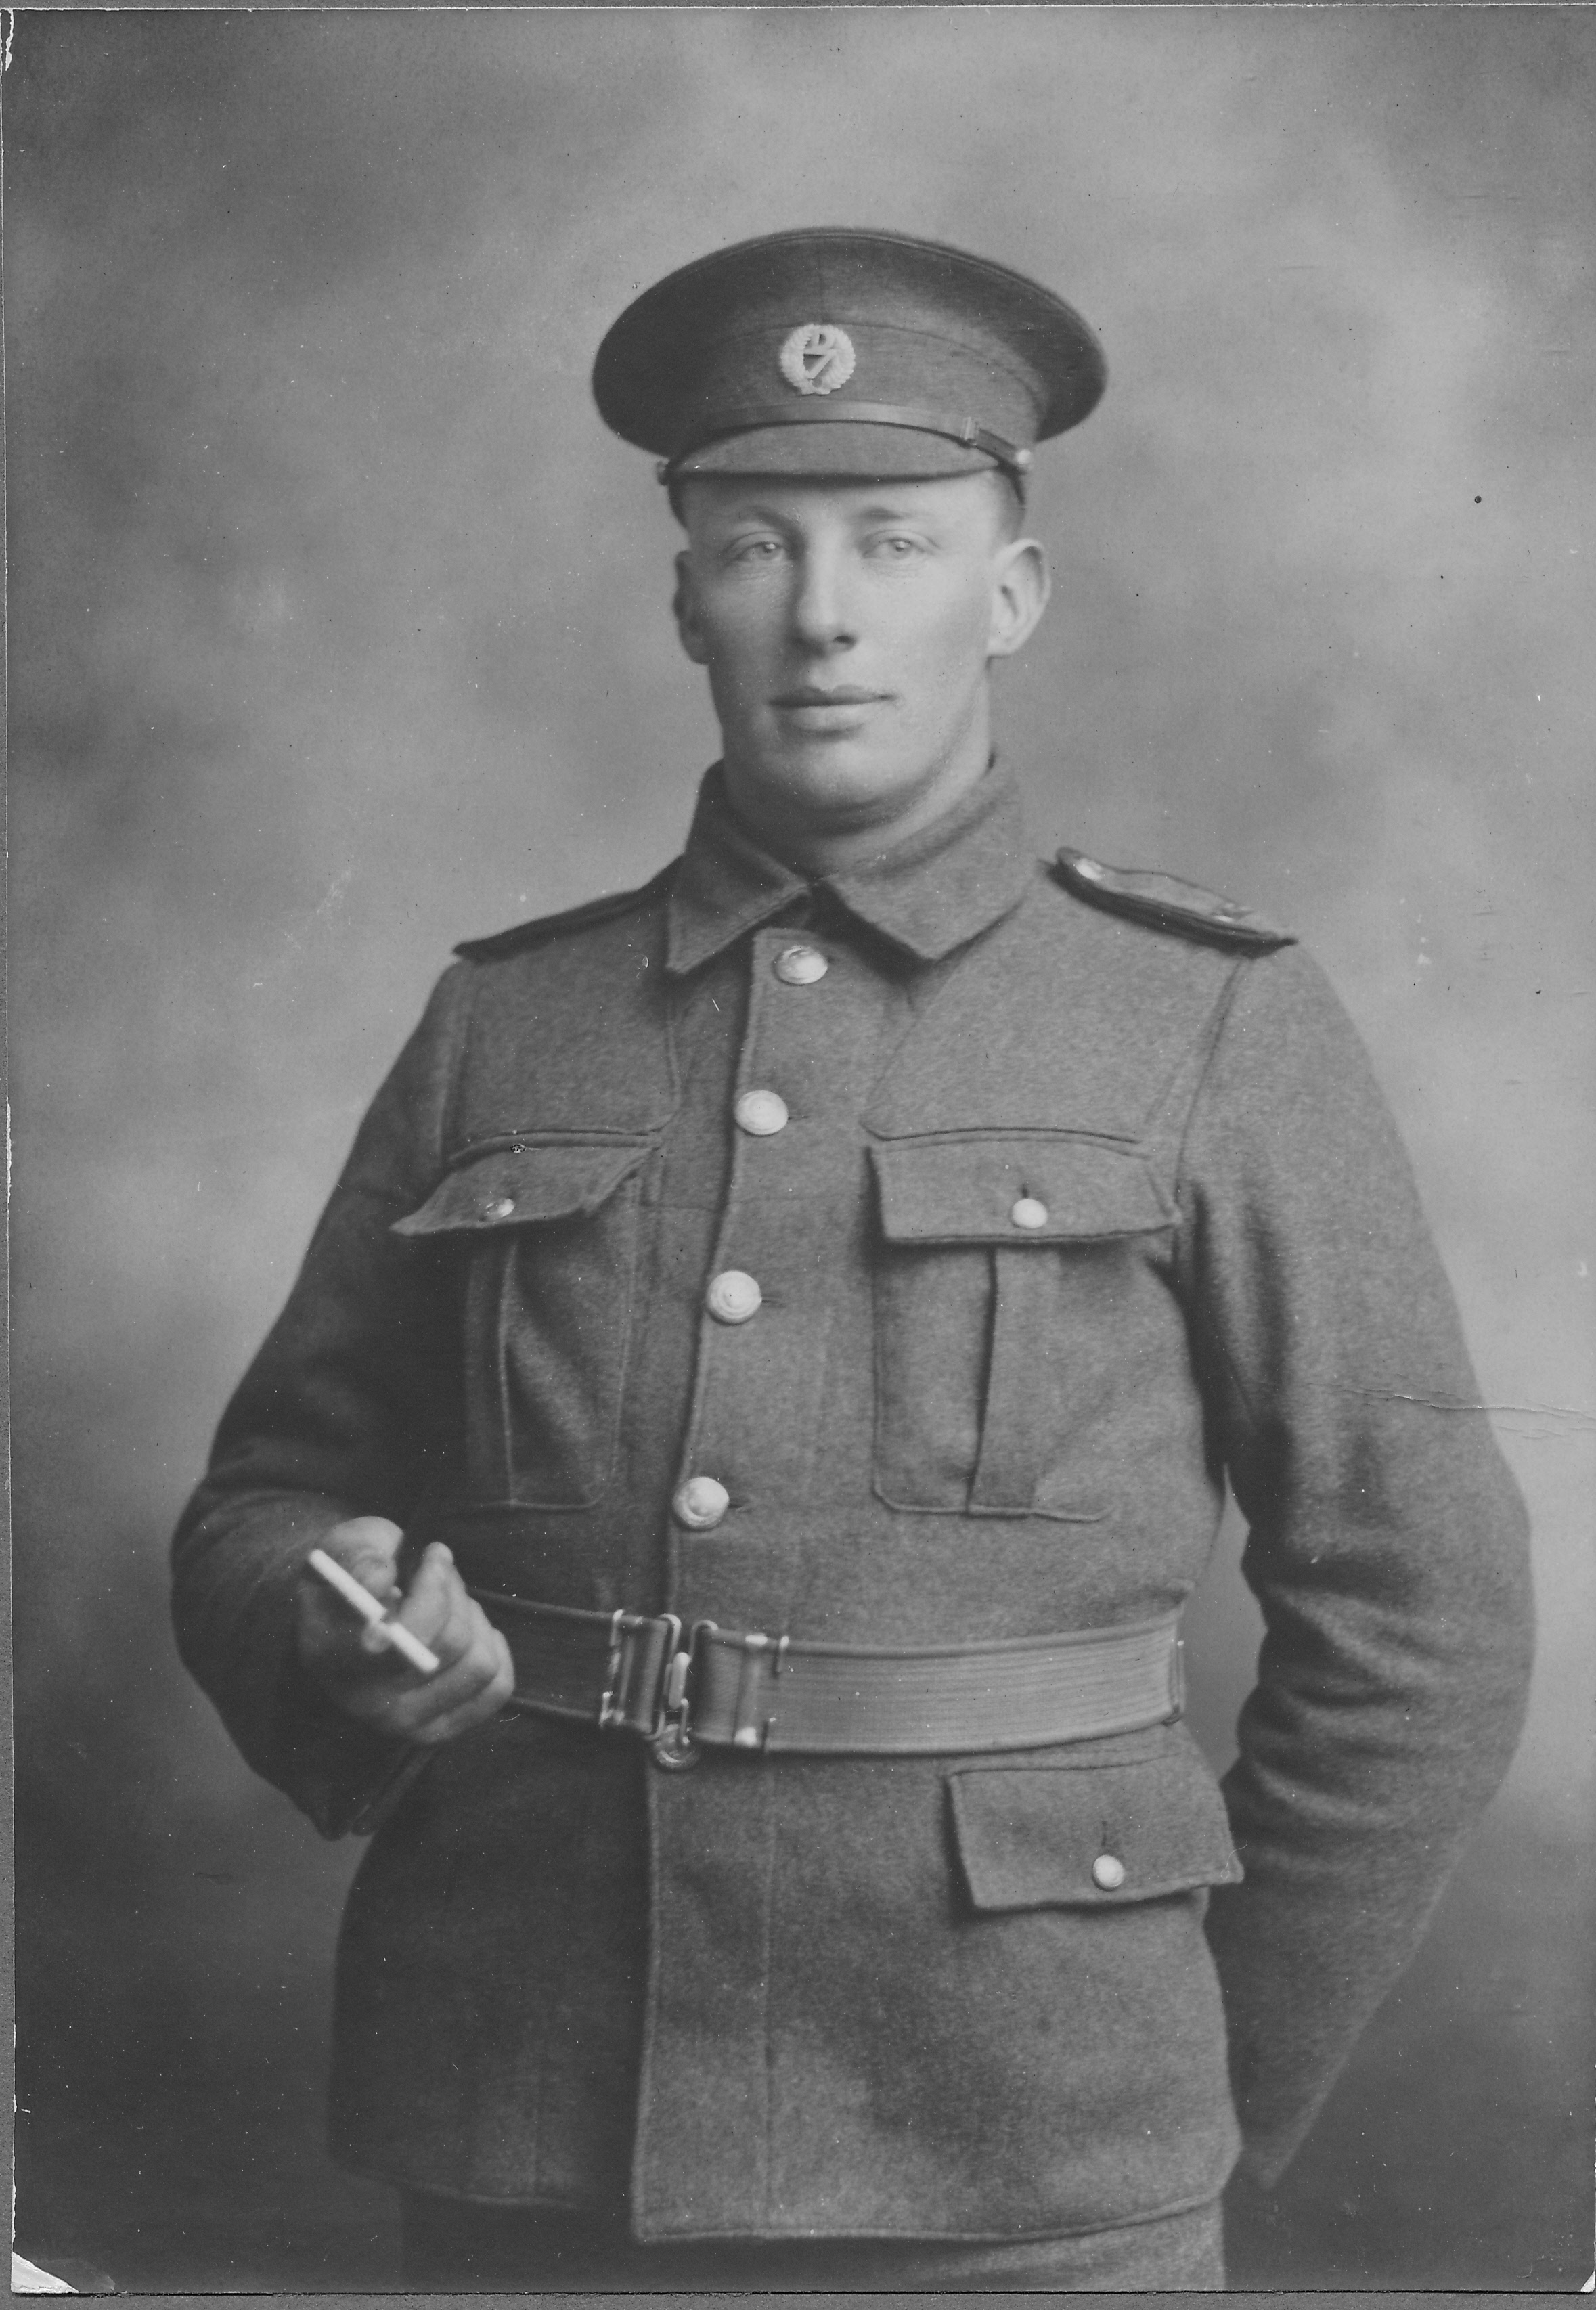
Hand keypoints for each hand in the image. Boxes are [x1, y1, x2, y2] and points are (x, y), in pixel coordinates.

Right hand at [296, 1516, 514, 1744]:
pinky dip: (494, 1649)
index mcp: (329, 1655)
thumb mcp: (343, 1548)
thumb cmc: (350, 1576)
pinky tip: (470, 1630)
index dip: (432, 1590)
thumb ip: (358, 1556)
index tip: (433, 1553)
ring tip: (449, 1601)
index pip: (403, 1637)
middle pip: (451, 1642)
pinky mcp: (438, 1730)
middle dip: (454, 1592)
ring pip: (480, 1662)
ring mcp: (403, 1723)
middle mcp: (364, 1702)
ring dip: (473, 1618)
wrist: (342, 1620)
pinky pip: (497, 1687)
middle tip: (440, 1568)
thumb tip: (380, 1577)